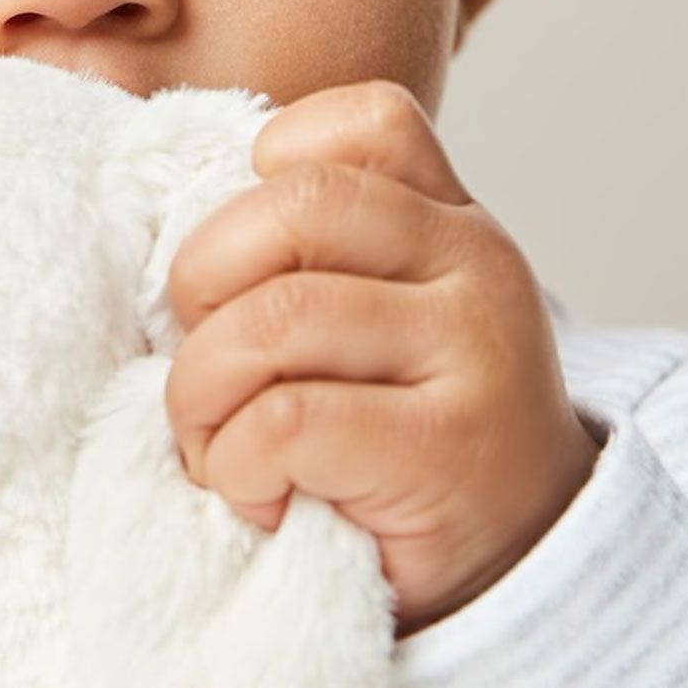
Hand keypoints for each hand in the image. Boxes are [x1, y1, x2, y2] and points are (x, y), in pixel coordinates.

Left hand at [163, 79, 602, 636]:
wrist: (518, 566)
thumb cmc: (407, 434)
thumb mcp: (385, 317)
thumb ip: (318, 254)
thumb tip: (169, 231)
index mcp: (452, 218)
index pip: (362, 121)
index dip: (269, 169)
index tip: (250, 263)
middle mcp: (476, 263)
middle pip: (292, 207)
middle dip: (201, 286)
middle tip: (202, 368)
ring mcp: (471, 351)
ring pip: (271, 318)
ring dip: (202, 397)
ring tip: (220, 448)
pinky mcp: (444, 449)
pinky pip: (282, 421)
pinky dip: (235, 466)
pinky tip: (263, 497)